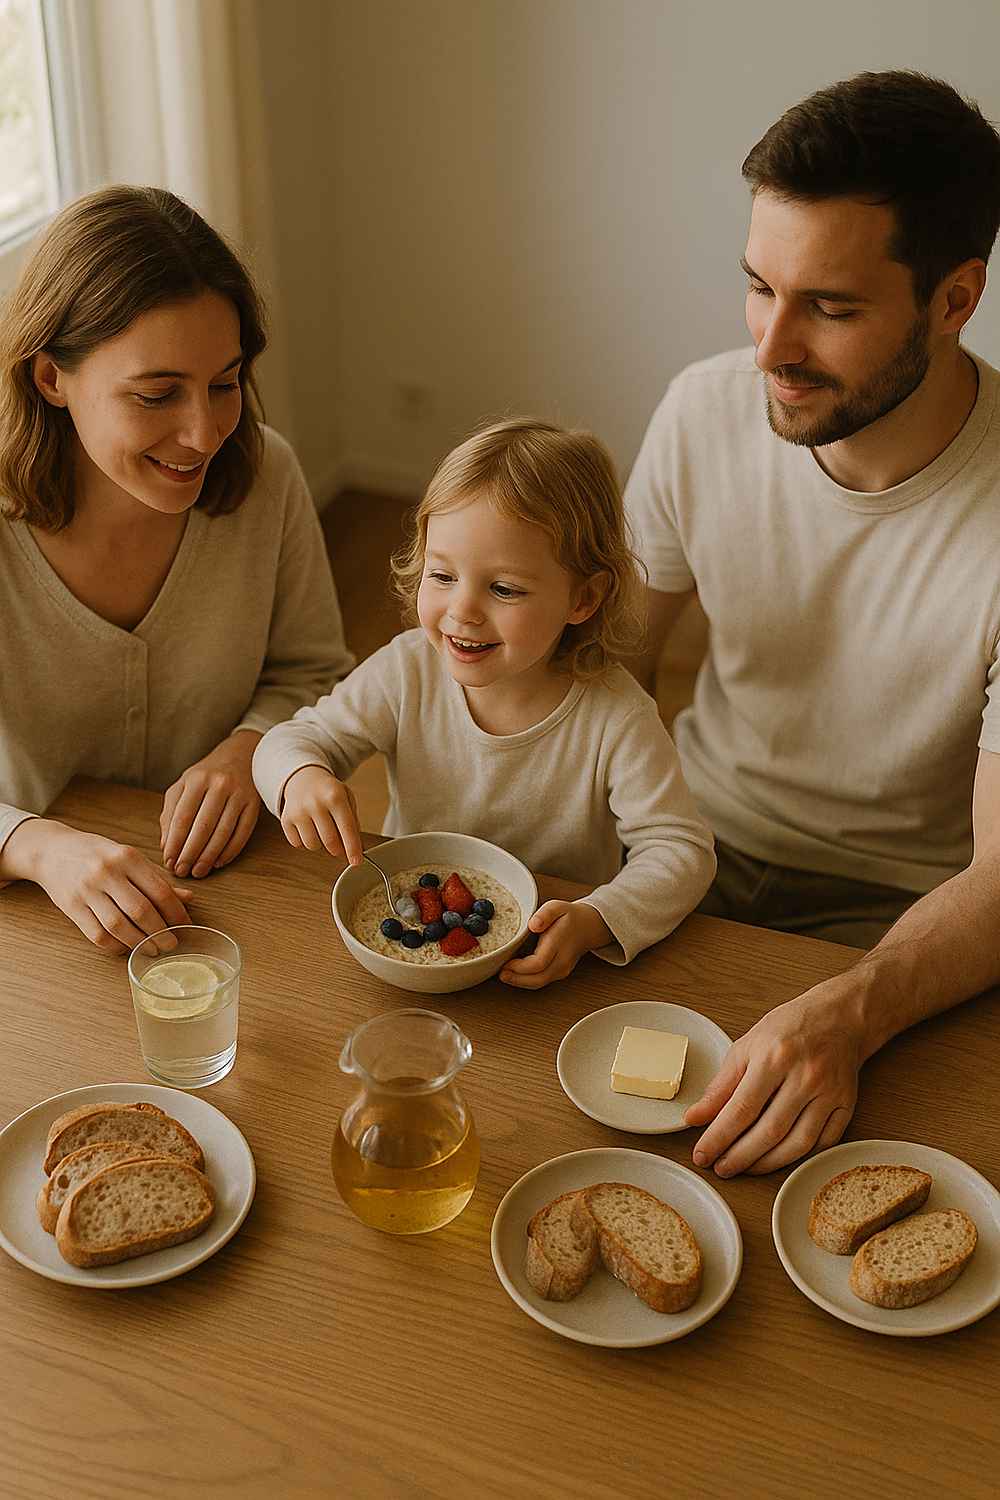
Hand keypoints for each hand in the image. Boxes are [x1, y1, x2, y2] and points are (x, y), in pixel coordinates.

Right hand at [7, 819, 192, 953]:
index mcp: (127, 856)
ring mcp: (87, 890)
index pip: (159, 890)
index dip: (176, 912)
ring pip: (119, 926)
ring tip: (153, 949)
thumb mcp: (129, 857)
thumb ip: (157, 878)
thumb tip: (188, 898)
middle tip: (172, 943)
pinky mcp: (71, 907)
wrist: (51, 850)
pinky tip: (127, 948)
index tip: (186, 924)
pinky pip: (97, 935)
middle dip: (161, 932)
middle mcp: (106, 872)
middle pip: (140, 911)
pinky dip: (115, 946)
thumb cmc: (97, 854)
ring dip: (140, 943)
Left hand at [160, 731, 261, 877]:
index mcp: (196, 779)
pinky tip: (218, 862)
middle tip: (182, 872)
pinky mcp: (254, 805)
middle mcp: (219, 785)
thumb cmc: (207, 774)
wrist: (243, 754)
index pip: (182, 817)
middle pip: (202, 827)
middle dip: (190, 853)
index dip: (174, 843)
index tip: (168, 861)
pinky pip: (242, 833)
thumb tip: (167, 846)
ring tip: (198, 871)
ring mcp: (239, 794)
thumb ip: (171, 812)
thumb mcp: (184, 784)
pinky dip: (230, 851)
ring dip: (209, 857)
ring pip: (223, 832)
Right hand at [279, 764, 362, 863]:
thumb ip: (353, 822)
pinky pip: (297, 844)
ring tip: (321, 829)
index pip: (347, 828)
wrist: (303, 779)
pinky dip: (305, 840)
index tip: (356, 861)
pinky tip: (308, 827)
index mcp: (335, 796)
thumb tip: (355, 849)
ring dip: (320, 844)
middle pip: (330, 841)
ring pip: (312, 845)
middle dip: (337, 849)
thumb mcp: (347, 798)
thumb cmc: (329, 792)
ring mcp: (298, 811)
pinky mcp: (286, 819)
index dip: (353, 848)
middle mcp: (315, 803)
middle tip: (339, 846)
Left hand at [500, 899, 610, 989]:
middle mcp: (562, 961)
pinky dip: (526, 981)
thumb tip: (534, 924)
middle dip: (517, 979)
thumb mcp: (557, 906)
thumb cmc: (570, 917)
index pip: (538, 963)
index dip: (520, 967)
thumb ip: (545, 914)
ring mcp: (562, 970)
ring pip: (539, 983)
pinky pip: (541, 981)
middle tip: (500, 973)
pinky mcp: (559, 974)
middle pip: (538, 979)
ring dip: (520, 982)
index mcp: (559, 944)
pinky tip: (515, 974)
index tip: (506, 962)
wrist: (589, 927)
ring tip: (504, 974)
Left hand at [684, 984, 863, 1175]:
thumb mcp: (746, 1046)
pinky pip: (823, 1143)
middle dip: (740, 1157)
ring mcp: (829, 1093)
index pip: (741, 1108)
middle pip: (769, 1131)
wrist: (839, 1017)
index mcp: (775, 1057)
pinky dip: (799, 1157)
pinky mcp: (847, 1105)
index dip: (719, 1137)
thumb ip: (720, 1086)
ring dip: (768, 1163)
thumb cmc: (789, 1028)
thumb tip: (695, 1118)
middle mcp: (805, 1076)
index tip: (702, 1155)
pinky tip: (778, 1158)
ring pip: (798, 1143)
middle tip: (721, 1169)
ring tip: (744, 1168)